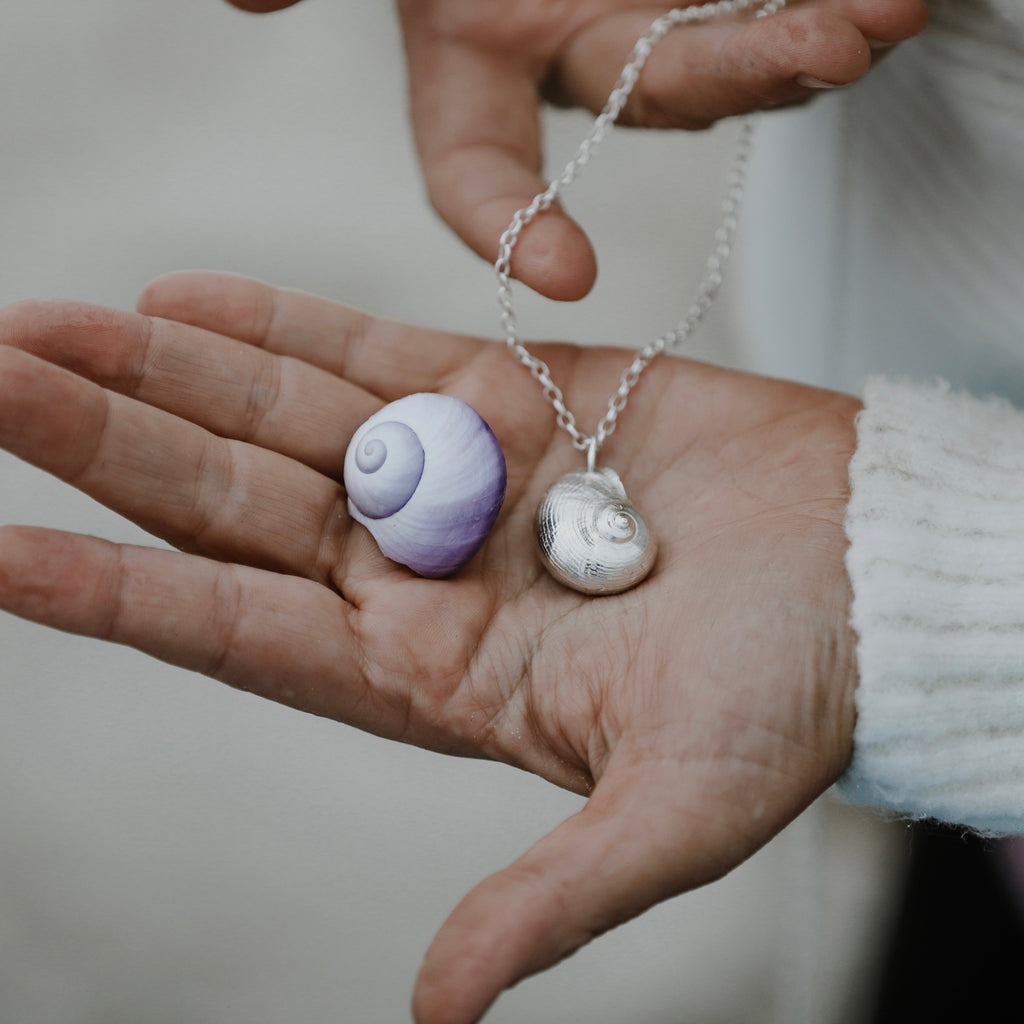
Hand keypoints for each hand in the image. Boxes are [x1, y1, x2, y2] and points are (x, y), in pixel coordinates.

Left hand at [0, 273, 858, 1022]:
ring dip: (166, 369)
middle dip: (108, 444)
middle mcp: (420, 574)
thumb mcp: (676, 810)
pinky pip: (370, 355)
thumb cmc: (797, 693)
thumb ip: (552, 898)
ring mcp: (459, 475)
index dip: (118, 595)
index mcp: (432, 680)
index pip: (238, 634)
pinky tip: (182, 300)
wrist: (874, 570)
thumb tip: (444, 1008)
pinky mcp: (512, 393)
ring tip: (46, 324)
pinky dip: (279, 326)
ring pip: (280, 416)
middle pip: (231, 506)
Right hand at [226, 0, 926, 298]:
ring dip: (809, 41)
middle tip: (822, 52)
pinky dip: (836, 3)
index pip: (473, 168)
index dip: (504, 224)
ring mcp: (656, 10)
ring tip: (885, 16)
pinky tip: (896, 0)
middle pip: (652, 97)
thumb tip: (244, 2)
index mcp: (477, 55)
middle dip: (734, 74)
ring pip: (737, 47)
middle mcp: (573, 49)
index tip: (558, 270)